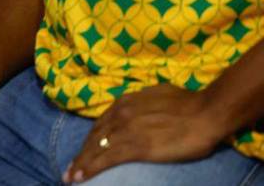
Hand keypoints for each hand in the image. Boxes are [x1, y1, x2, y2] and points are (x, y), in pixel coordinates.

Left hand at [63, 84, 225, 181]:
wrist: (205, 112)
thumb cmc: (188, 104)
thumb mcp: (155, 96)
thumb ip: (141, 106)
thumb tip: (141, 111)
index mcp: (124, 102)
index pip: (100, 124)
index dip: (90, 140)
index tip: (83, 151)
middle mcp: (119, 114)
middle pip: (94, 137)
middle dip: (82, 154)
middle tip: (70, 169)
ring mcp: (126, 130)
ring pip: (96, 149)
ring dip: (81, 165)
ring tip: (70, 177)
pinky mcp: (135, 147)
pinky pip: (106, 159)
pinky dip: (91, 168)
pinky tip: (81, 177)